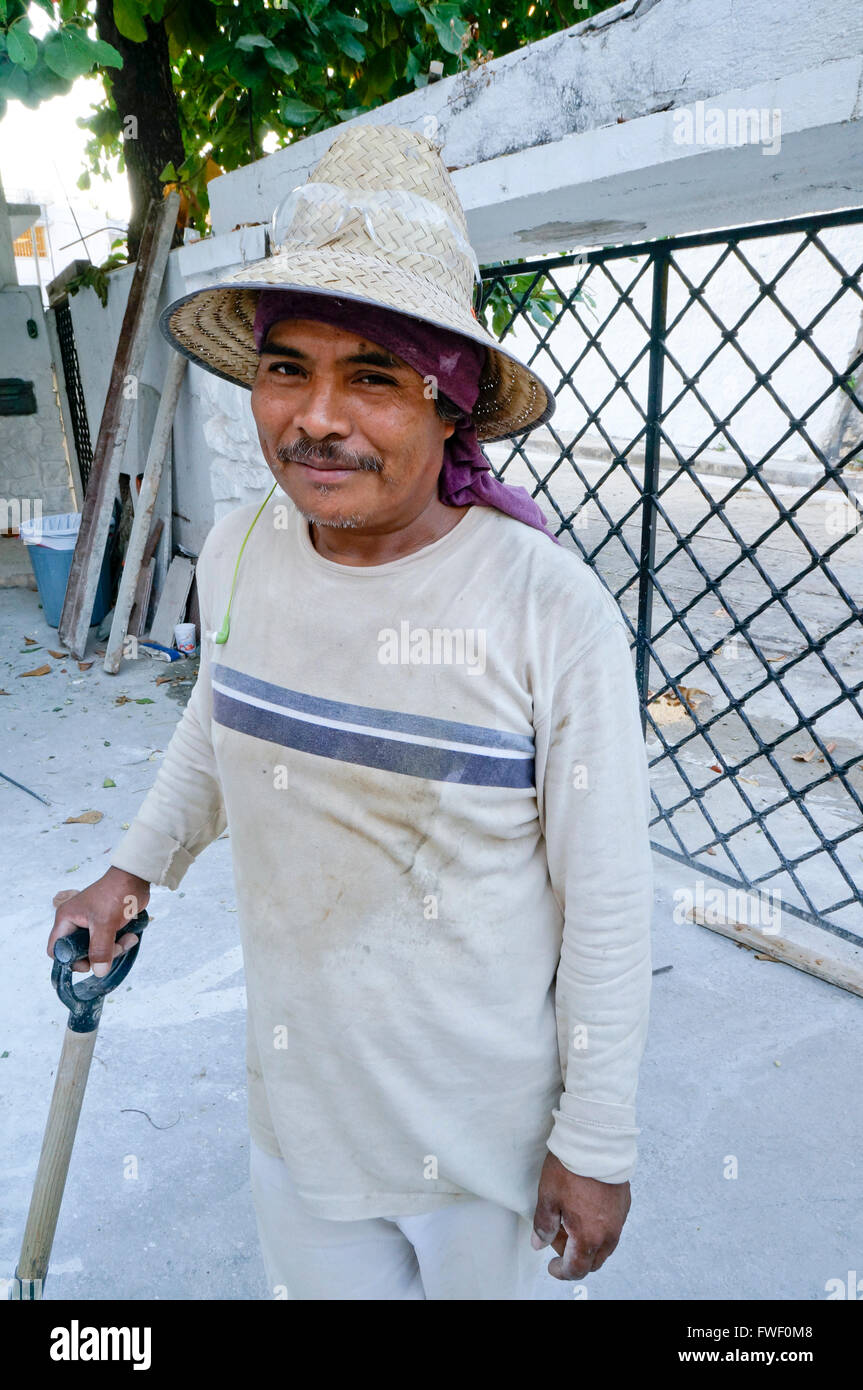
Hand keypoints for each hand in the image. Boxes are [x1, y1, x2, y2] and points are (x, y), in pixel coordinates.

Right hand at [48, 866, 150, 976]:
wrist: (135, 878)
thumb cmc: (115, 894)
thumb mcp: (105, 923)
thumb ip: (100, 949)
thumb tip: (99, 972)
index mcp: (66, 920)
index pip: (56, 949)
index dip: (68, 960)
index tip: (88, 963)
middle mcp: (75, 924)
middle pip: (79, 953)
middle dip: (98, 956)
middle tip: (113, 950)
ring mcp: (91, 926)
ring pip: (97, 951)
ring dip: (114, 950)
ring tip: (127, 939)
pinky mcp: (106, 926)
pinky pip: (109, 944)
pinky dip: (120, 943)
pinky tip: (131, 936)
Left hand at [530, 1152, 630, 1279]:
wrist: (597, 1142)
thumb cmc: (571, 1168)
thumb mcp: (548, 1197)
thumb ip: (544, 1225)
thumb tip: (539, 1243)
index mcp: (588, 1237)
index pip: (576, 1269)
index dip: (561, 1271)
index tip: (552, 1266)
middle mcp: (608, 1234)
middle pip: (593, 1261)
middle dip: (575, 1258)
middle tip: (558, 1239)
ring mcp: (619, 1220)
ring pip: (604, 1247)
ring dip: (588, 1244)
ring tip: (571, 1223)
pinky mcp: (624, 1205)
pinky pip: (612, 1228)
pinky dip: (599, 1229)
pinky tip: (586, 1211)